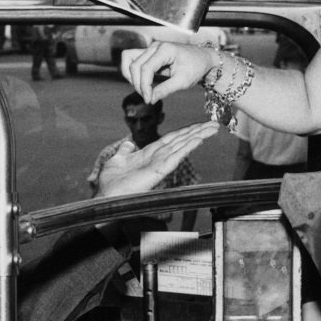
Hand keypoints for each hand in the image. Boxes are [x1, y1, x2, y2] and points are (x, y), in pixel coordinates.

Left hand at [94, 121, 218, 198]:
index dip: (185, 131)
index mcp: (149, 154)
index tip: (198, 125)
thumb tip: (128, 144)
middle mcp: (157, 158)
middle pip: (181, 140)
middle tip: (214, 124)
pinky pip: (176, 156)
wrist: (106, 195)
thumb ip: (125, 150)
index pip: (171, 139)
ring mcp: (159, 164)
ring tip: (212, 128)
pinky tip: (198, 139)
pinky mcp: (159, 171)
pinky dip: (187, 147)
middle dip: (197, 131)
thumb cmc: (110, 182)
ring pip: (182, 146)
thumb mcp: (118, 159)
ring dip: (197, 136)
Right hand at [121, 42, 218, 103]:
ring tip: (143, 90)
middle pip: (134, 65)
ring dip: (131, 77)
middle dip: (138, 84)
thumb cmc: (196, 67)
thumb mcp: (183, 81)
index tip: (149, 100)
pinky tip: (142, 83)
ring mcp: (151, 48)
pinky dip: (133, 72)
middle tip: (148, 97)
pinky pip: (133, 60)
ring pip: (129, 60)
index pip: (145, 69)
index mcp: (165, 50)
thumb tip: (150, 99)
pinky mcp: (149, 53)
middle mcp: (155, 46)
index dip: (144, 86)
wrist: (202, 59)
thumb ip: (165, 90)